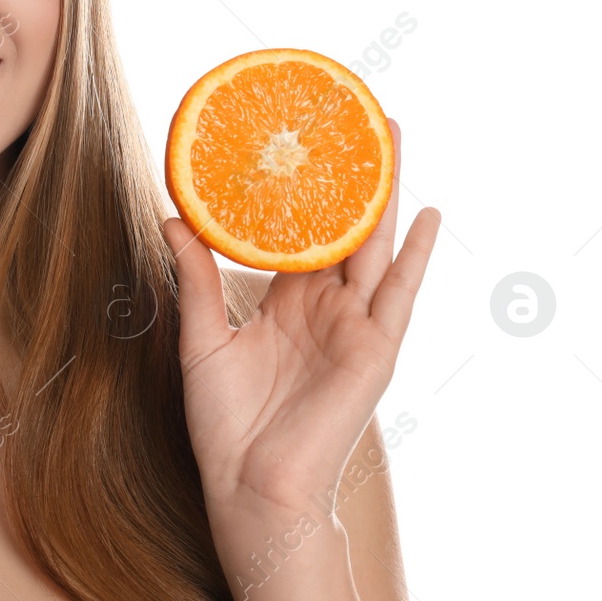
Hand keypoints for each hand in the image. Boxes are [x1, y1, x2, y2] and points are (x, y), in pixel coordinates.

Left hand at [165, 118, 438, 521]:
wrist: (250, 487)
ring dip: (385, 191)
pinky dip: (416, 255)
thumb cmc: (224, 425)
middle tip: (354, 113)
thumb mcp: (202, 339)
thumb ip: (195, 279)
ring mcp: (353, 326)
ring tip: (391, 136)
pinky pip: (399, 295)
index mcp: (285, 304)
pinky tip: (429, 214)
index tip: (300, 138)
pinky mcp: (374, 350)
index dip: (301, 188)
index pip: (298, 232)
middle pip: (343, 226)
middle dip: (350, 173)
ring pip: (374, 245)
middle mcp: (324, 308)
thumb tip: (172, 216)